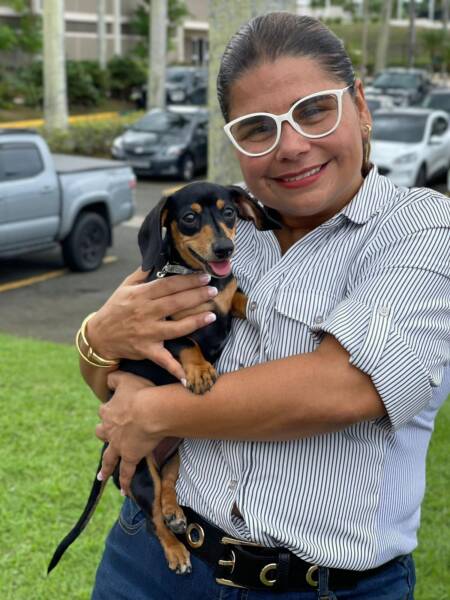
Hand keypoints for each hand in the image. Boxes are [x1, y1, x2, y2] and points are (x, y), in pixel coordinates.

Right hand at [87, 267, 215, 380]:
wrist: (99, 336)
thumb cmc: (114, 309)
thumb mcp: (125, 287)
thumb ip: (142, 274)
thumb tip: (158, 259)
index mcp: (141, 295)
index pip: (168, 285)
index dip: (188, 280)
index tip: (204, 277)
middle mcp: (145, 313)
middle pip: (175, 303)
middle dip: (197, 296)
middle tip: (213, 290)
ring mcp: (147, 332)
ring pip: (175, 327)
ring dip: (195, 322)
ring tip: (211, 315)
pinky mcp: (147, 350)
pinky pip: (163, 360)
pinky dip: (175, 369)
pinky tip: (189, 376)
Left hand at [95, 370, 161, 495]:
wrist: (152, 411)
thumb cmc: (142, 393)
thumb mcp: (126, 379)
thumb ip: (115, 378)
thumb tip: (108, 377)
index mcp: (108, 411)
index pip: (104, 411)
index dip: (111, 409)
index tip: (118, 408)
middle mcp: (110, 430)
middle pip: (101, 433)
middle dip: (104, 434)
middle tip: (108, 436)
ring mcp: (119, 446)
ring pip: (108, 458)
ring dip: (105, 467)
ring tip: (101, 475)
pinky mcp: (130, 457)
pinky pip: (126, 473)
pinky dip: (124, 482)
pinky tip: (122, 491)